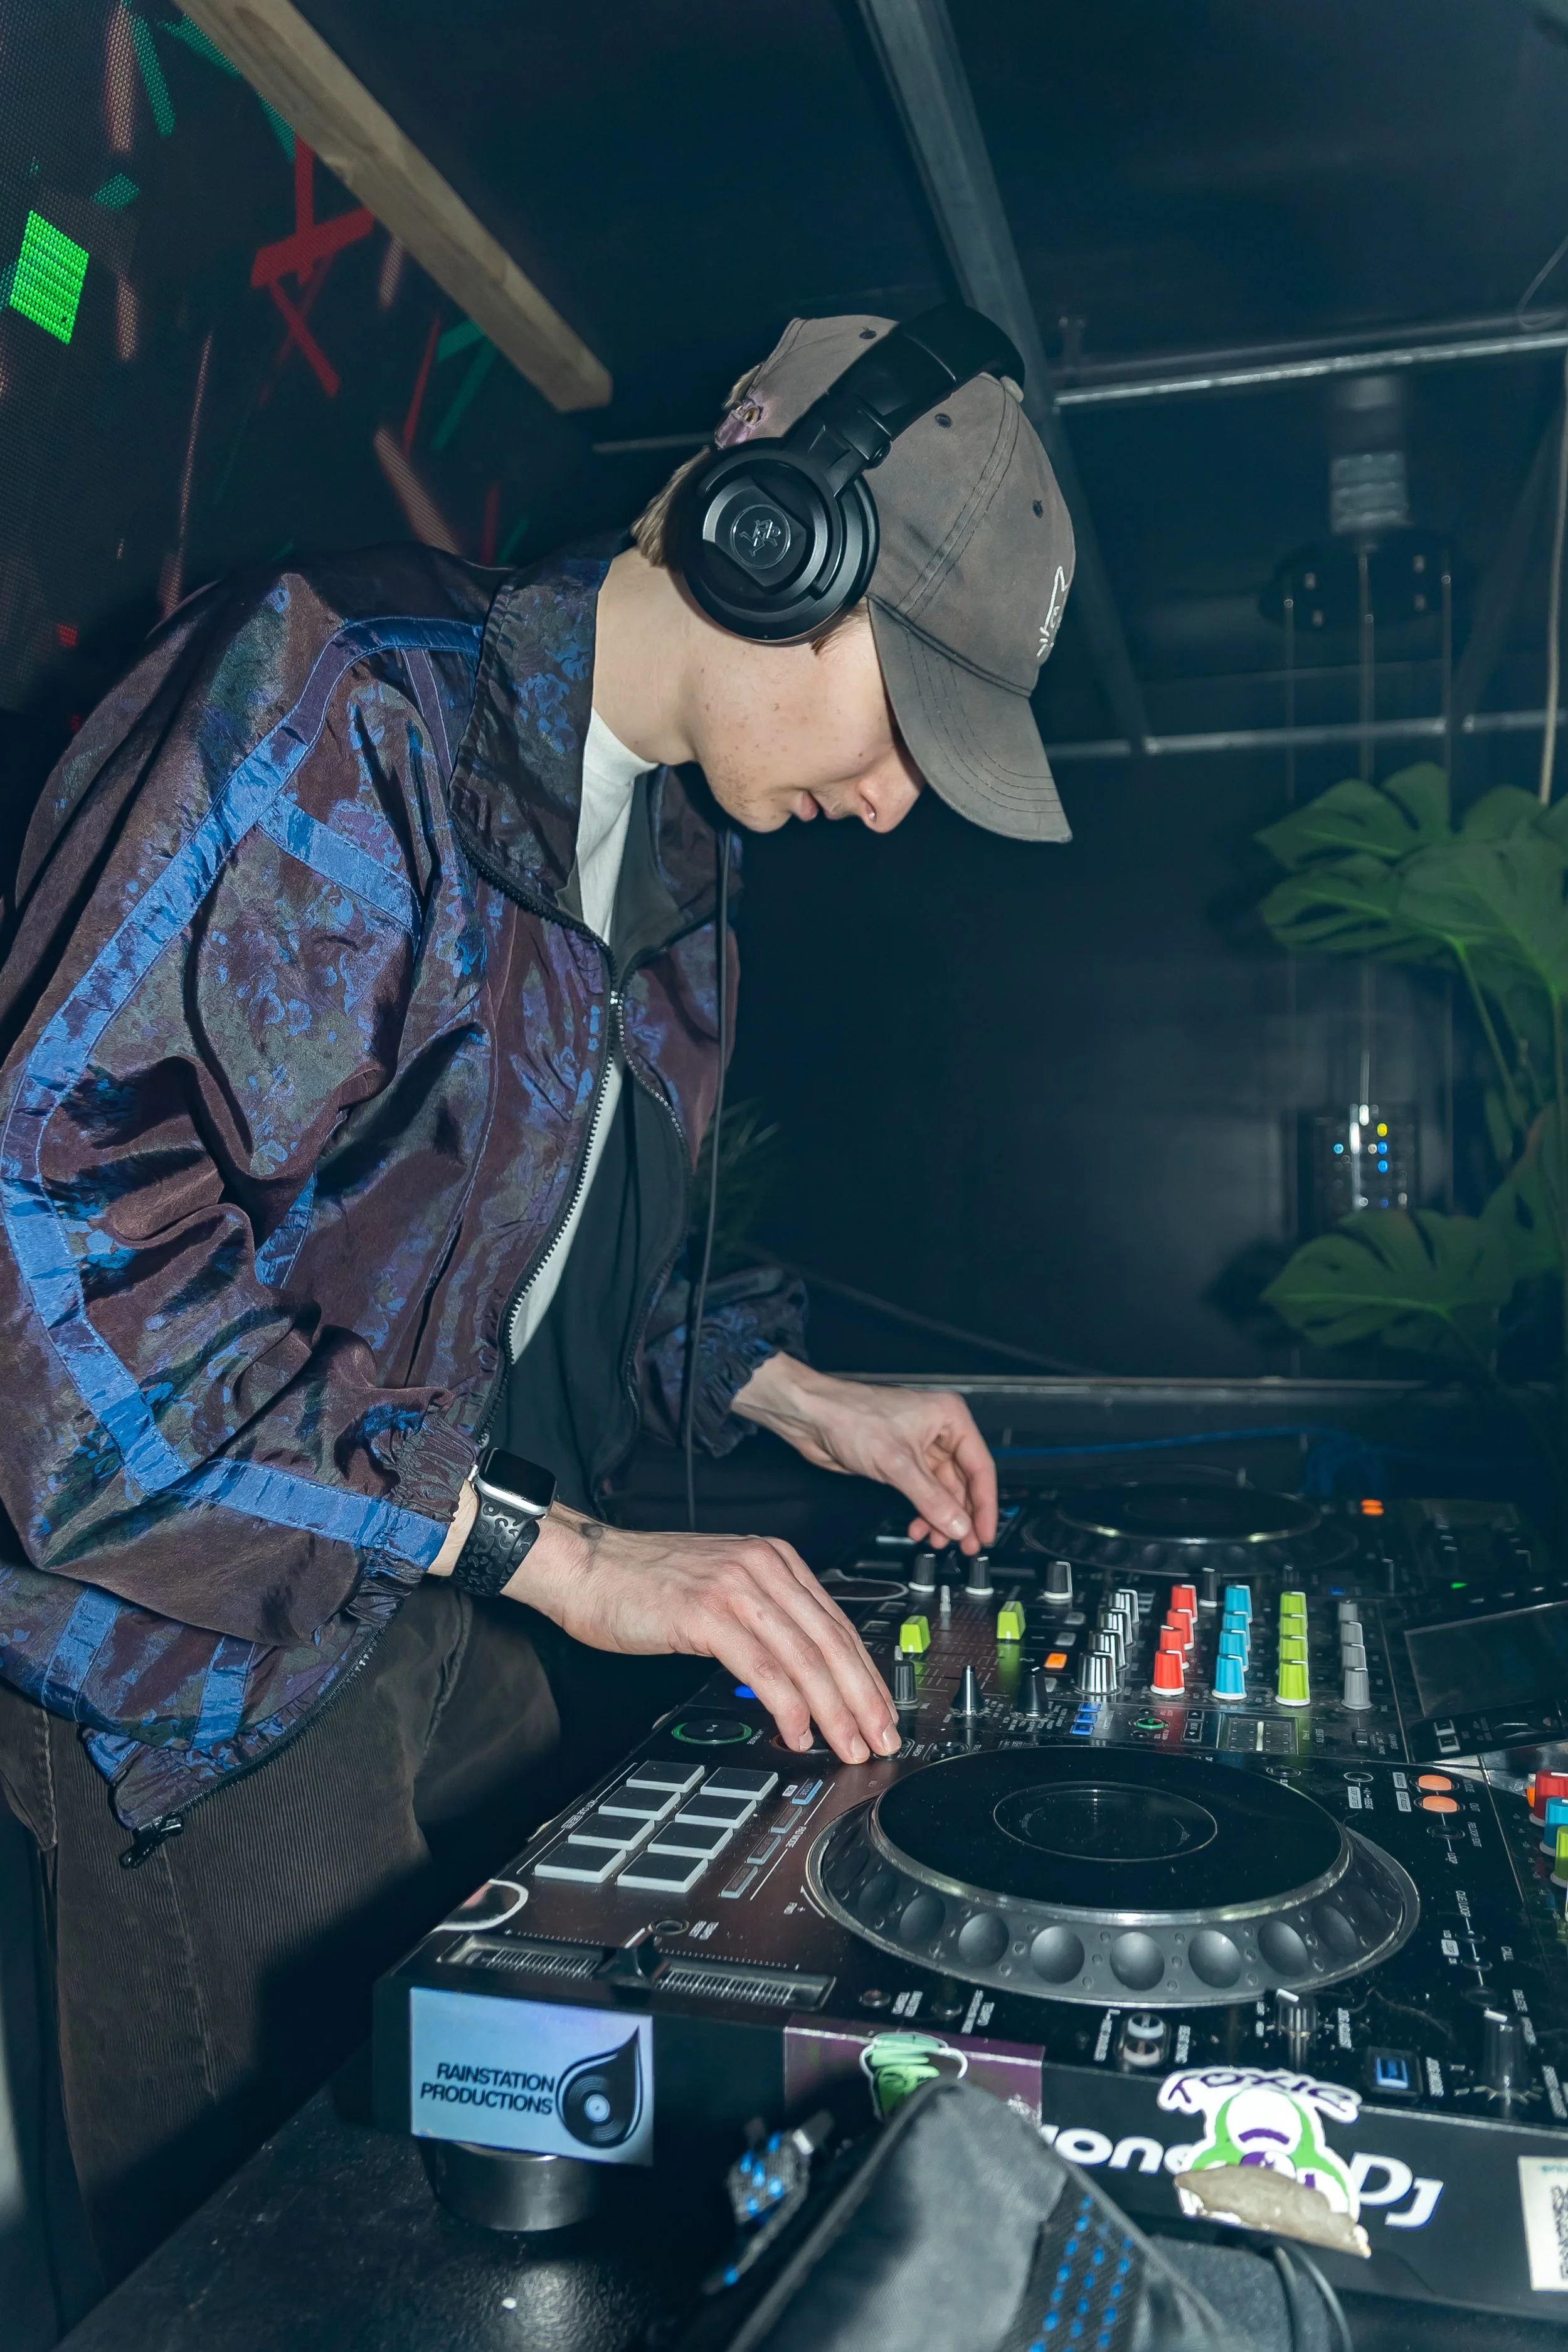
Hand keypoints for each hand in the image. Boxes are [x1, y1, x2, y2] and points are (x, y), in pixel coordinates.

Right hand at [500, 1504, 900, 1765]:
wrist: (583, 1564)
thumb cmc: (642, 1581)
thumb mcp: (720, 1586)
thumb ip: (763, 1615)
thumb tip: (800, 1667)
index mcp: (774, 1559)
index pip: (838, 1622)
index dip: (866, 1673)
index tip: (881, 1711)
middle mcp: (763, 1566)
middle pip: (832, 1641)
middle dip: (863, 1698)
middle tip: (880, 1738)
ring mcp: (736, 1587)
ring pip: (805, 1657)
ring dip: (834, 1710)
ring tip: (848, 1745)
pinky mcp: (707, 1612)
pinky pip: (762, 1667)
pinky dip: (788, 1705)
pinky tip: (797, 1732)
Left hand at [731, 1355, 997, 1555]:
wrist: (811, 1417)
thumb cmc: (851, 1417)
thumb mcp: (898, 1464)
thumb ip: (932, 1500)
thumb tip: (959, 1526)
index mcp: (949, 1418)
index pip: (980, 1467)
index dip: (985, 1505)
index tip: (985, 1533)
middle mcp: (939, 1431)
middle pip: (963, 1482)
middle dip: (962, 1515)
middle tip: (965, 1545)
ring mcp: (919, 1447)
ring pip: (942, 1491)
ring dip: (941, 1518)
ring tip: (938, 1541)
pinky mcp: (900, 1461)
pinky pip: (922, 1492)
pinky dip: (922, 1512)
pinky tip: (918, 1527)